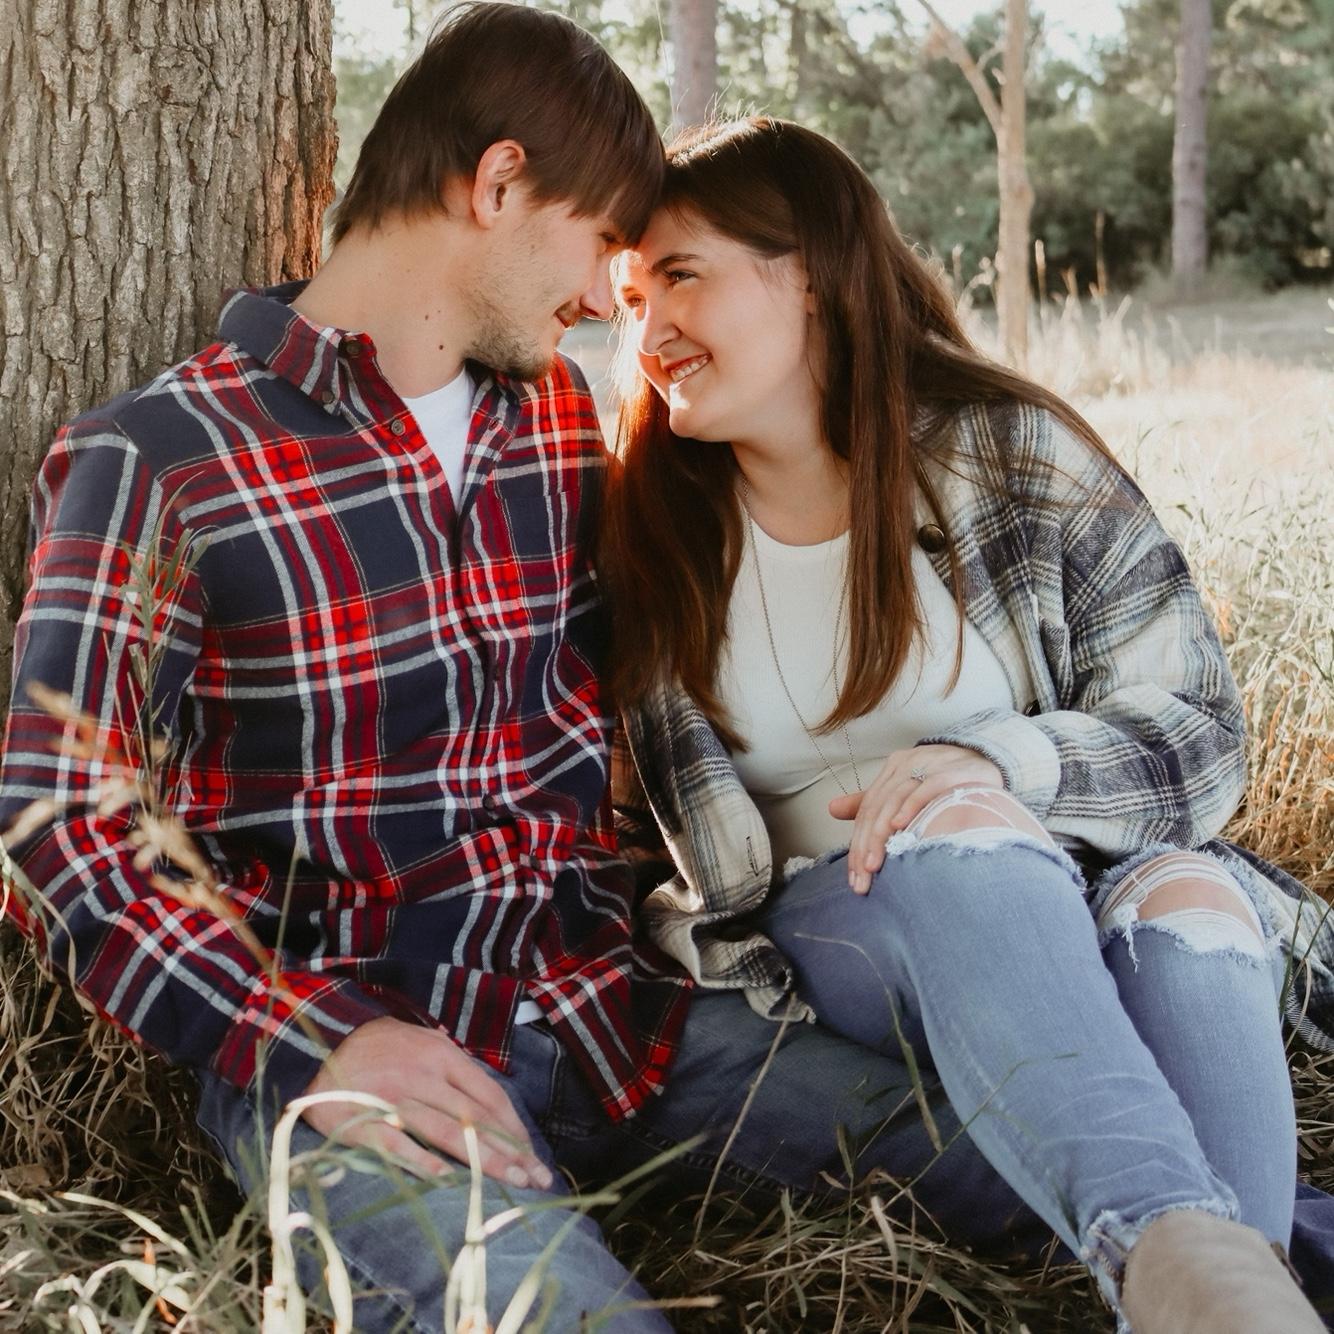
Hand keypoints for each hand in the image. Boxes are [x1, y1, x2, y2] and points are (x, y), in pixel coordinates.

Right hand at [301, 1015, 553, 1188]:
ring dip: (484, 1160)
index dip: (514, 1125)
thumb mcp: (418, 1038)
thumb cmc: (376, 1047)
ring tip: (512, 1182)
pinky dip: (422, 1161)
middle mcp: (423, 1075)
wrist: (318, 1048)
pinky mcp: (365, 1120)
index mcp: (440, 1055)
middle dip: (511, 1149)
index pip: (488, 1094)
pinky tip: (447, 1180)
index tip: (531, 1152)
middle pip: (476, 1118)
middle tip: (536, 1178)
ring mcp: (394, 1097)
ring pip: (448, 1132)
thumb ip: (450, 1059)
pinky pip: (398, 1144)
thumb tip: (484, 1081)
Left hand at [829, 744, 1003, 893]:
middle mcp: (907, 763)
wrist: (989, 762)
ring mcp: (930, 764)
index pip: (868, 810)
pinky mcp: (954, 770)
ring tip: (873, 864)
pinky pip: (927, 787)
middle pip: (877, 807)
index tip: (855, 877)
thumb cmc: (943, 783)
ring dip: (881, 832)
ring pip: (895, 799)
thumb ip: (871, 803)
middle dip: (865, 846)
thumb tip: (832, 809)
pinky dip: (911, 807)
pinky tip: (899, 828)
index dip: (857, 843)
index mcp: (893, 769)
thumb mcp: (905, 792)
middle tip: (862, 878)